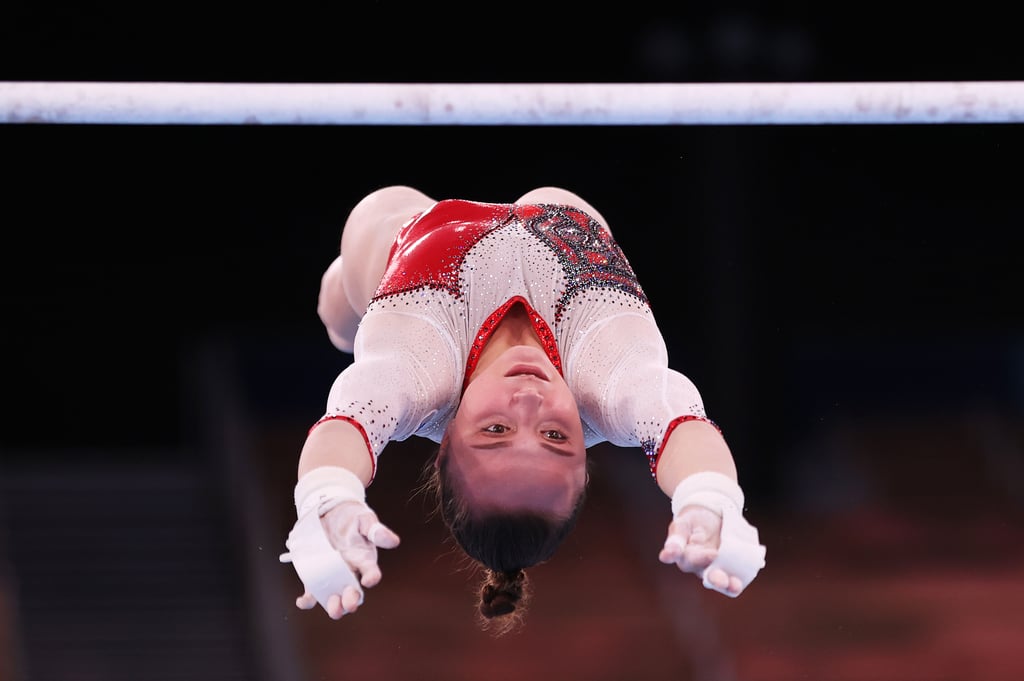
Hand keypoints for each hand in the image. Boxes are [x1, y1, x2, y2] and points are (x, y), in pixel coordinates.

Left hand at [281, 500, 399, 618]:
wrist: (330, 512)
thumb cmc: (352, 517)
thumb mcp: (365, 519)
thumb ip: (377, 531)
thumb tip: (394, 541)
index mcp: (364, 559)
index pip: (371, 572)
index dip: (372, 578)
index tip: (369, 580)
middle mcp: (350, 572)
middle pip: (353, 592)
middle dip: (351, 600)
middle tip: (349, 604)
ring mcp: (333, 576)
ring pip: (334, 597)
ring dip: (334, 606)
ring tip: (334, 609)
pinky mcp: (316, 576)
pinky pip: (312, 593)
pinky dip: (308, 600)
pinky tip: (303, 601)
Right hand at [661, 472, 765, 597]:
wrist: (711, 515)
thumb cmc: (693, 520)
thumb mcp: (683, 523)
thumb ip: (677, 537)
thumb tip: (669, 552)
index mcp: (684, 555)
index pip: (687, 559)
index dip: (694, 558)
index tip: (703, 554)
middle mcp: (699, 566)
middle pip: (706, 576)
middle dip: (716, 579)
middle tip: (722, 579)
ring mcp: (715, 568)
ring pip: (722, 581)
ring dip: (729, 585)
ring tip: (735, 585)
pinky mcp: (729, 567)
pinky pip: (735, 576)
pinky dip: (742, 576)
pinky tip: (746, 573)